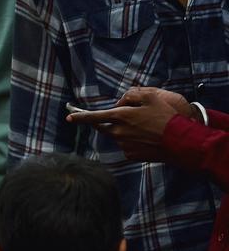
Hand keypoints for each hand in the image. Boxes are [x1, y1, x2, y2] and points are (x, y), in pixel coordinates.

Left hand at [66, 87, 191, 161]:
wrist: (181, 142)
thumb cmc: (166, 117)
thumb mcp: (151, 96)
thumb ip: (131, 95)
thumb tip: (120, 102)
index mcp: (120, 116)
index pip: (94, 117)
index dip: (80, 116)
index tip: (69, 116)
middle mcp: (118, 132)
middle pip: (104, 127)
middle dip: (105, 122)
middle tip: (121, 119)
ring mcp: (124, 145)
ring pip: (117, 136)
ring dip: (124, 131)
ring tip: (146, 128)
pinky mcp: (131, 155)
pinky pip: (126, 145)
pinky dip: (132, 141)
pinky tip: (147, 138)